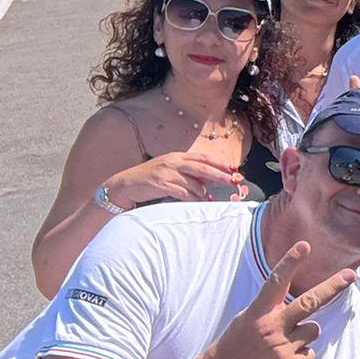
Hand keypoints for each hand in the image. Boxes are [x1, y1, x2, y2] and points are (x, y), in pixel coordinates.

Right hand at [107, 152, 247, 208]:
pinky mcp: (160, 184)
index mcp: (177, 156)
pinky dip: (192, 198)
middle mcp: (173, 162)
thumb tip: (209, 180)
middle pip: (202, 167)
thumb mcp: (170, 170)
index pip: (203, 158)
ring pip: (193, 182)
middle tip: (233, 181)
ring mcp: (166, 172)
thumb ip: (188, 173)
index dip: (219, 163)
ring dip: (204, 192)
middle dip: (220, 175)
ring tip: (210, 199)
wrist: (125, 184)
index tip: (234, 169)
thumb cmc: (150, 178)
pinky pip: (182, 192)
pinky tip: (198, 202)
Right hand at [194, 243, 357, 358]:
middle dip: (332, 287)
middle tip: (351, 274)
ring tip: (281, 345)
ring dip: (304, 335)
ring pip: (313, 330)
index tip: (305, 245)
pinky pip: (310, 352)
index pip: (276, 282)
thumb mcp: (248, 318)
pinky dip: (300, 355)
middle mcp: (271, 327)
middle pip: (308, 302)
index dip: (290, 262)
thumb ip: (272, 309)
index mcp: (258, 312)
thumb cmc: (237, 343)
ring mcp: (282, 347)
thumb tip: (304, 306)